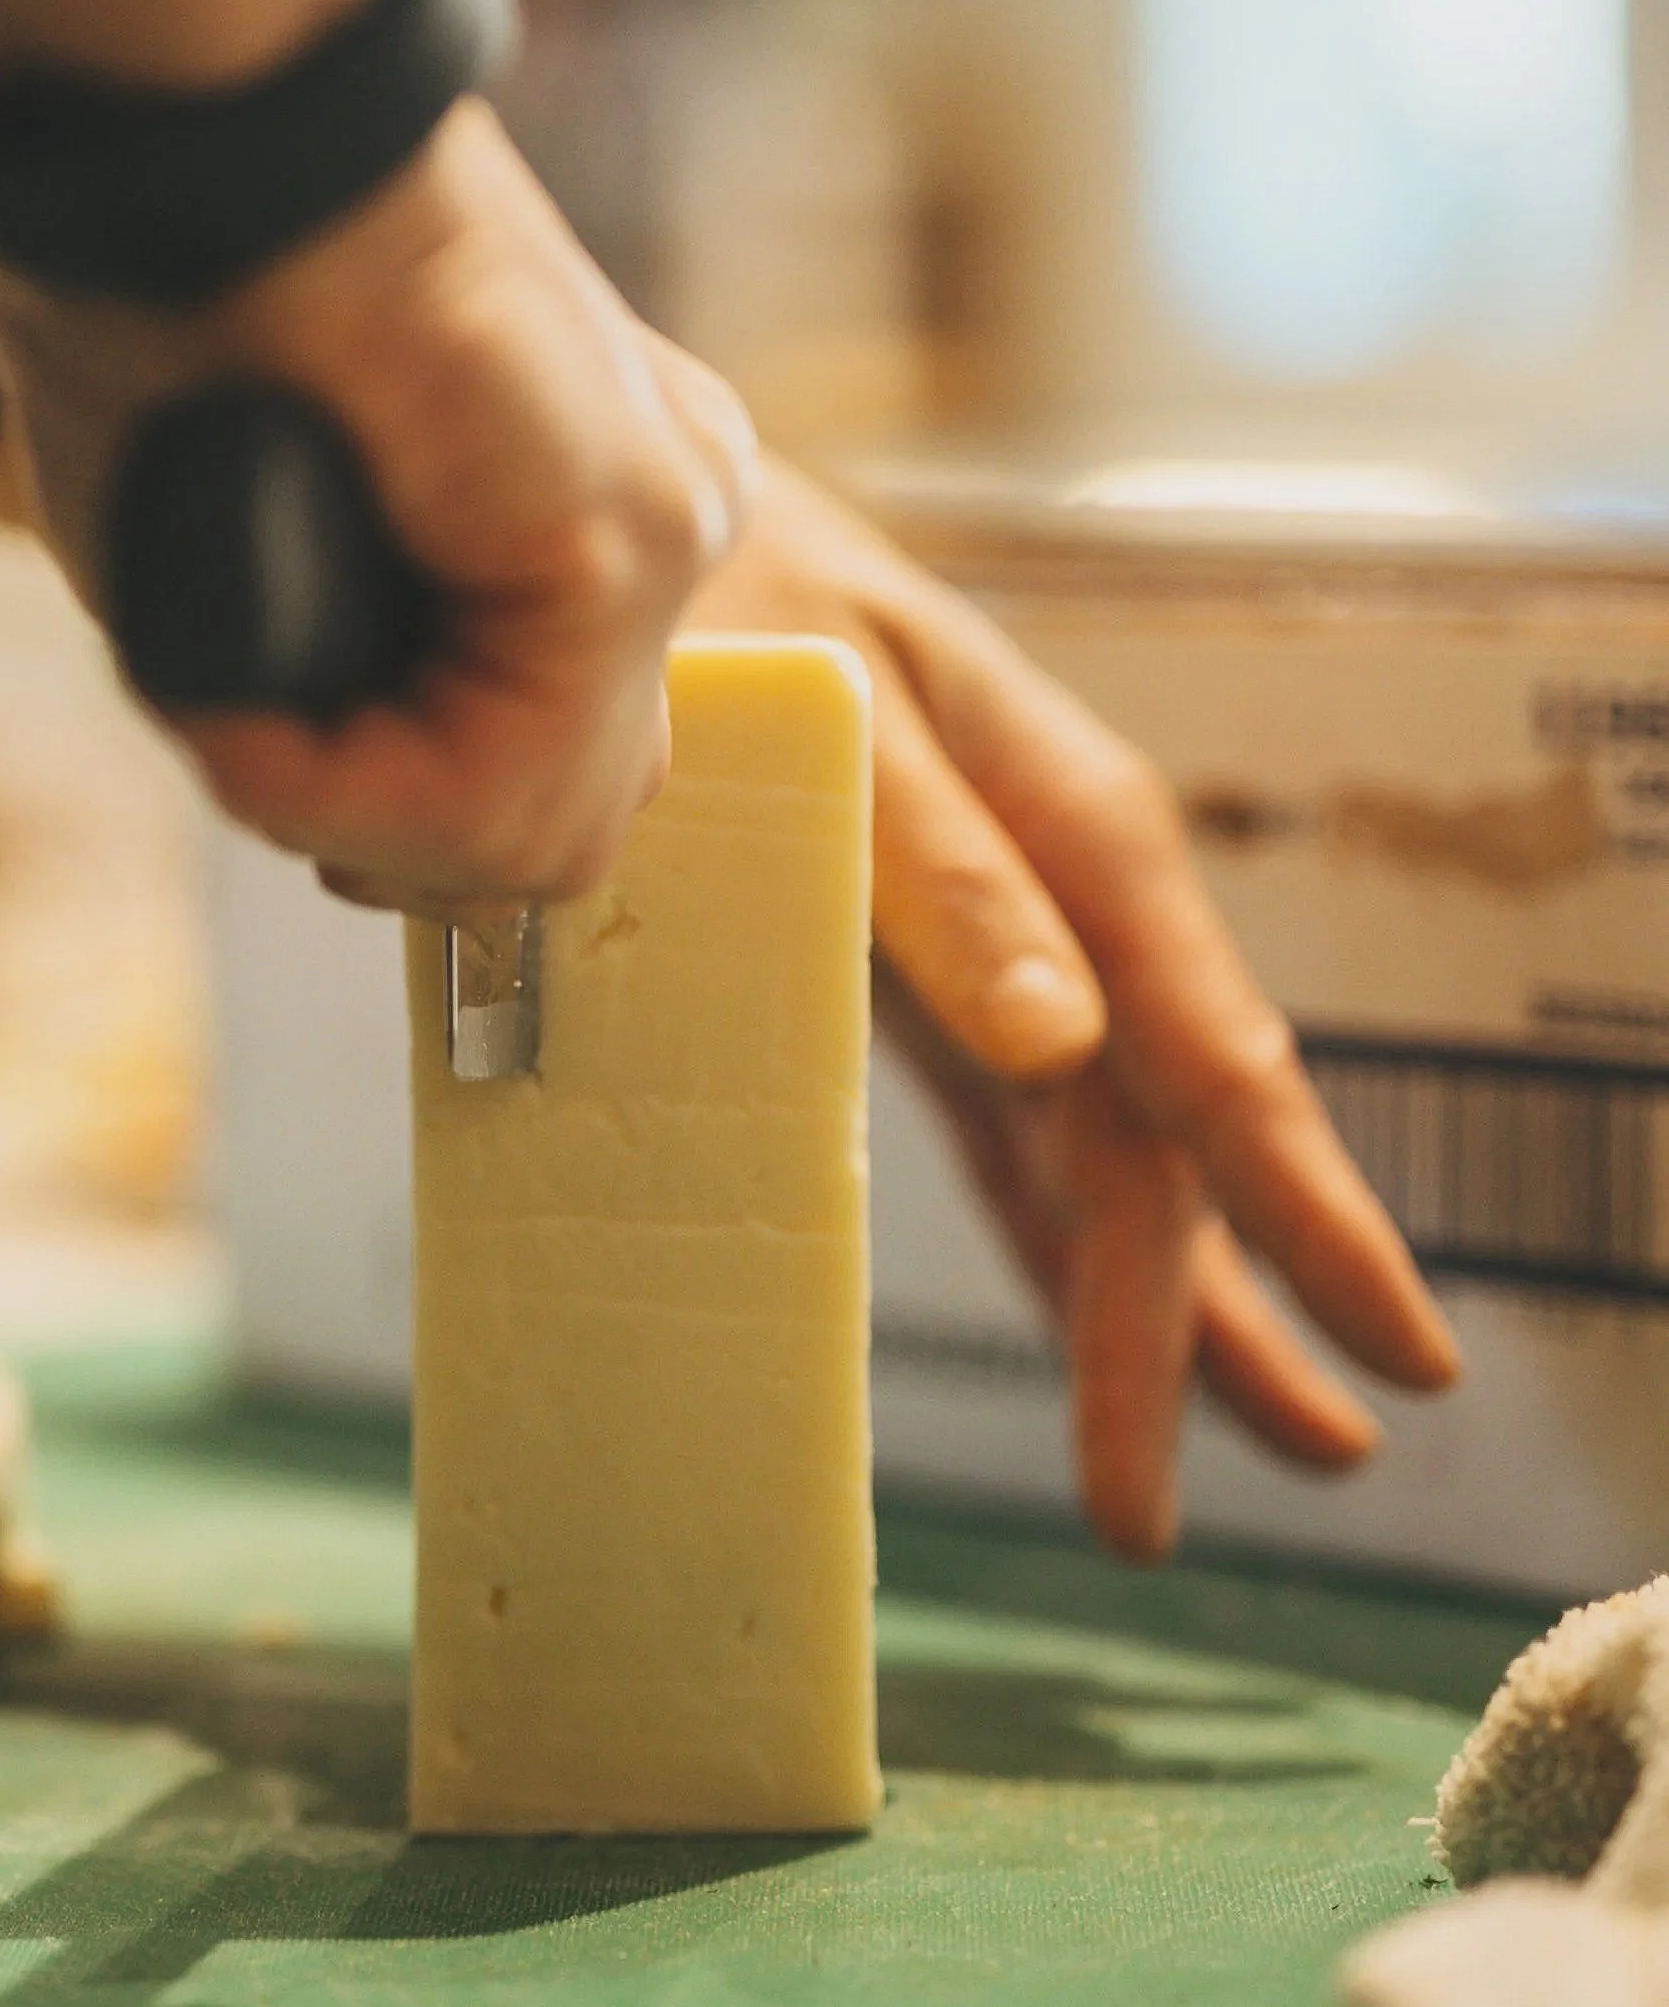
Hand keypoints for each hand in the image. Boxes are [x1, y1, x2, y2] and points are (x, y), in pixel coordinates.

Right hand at [0, 99, 755, 907]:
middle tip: (256, 754)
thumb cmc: (166, 288)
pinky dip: (340, 783)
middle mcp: (653, 507)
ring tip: (237, 714)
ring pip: (538, 831)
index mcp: (578, 495)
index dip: (391, 820)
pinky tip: (251, 707)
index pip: (541, 773)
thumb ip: (317, 667)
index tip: (257, 750)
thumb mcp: (246, 528)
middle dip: (392, 841)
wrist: (187, 114)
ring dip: (350, 814)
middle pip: (564, 824)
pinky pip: (497, 780)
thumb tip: (320, 782)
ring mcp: (664, 520)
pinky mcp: (627, 533)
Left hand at [692, 462, 1459, 1559]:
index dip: (1308, 1214)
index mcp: (1075, 830)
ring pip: (1113, 1163)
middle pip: (1164, 1146)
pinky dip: (1067, 1247)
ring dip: (1189, 1306)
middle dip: (1233, 1314)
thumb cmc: (728, 600)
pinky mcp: (916, 983)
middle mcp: (1064, 905)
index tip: (1398, 1344)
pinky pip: (1016, 1144)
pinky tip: (1120, 1337)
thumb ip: (935, 869)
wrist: (610, 544)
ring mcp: (999, 953)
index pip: (1211, 1060)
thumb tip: (1065, 1042)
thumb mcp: (829, 714)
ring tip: (1300, 1443)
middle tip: (1323, 1462)